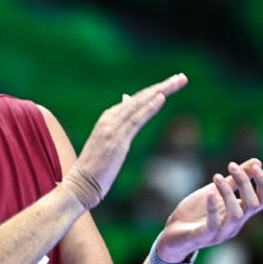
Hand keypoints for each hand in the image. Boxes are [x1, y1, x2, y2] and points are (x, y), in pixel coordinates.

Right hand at [65, 74, 187, 207]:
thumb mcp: (106, 144)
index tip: (171, 84)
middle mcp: (109, 119)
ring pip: (140, 104)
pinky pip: (136, 119)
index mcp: (108, 120)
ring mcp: (112, 128)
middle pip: (140, 98)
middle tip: (182, 78)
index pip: (135, 101)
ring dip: (161, 91)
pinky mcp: (117, 140)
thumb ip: (117, 125)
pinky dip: (149, 107)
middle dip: (163, 86)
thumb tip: (125, 102)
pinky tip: (161, 97)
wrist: (80, 185)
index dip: (153, 91)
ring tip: (179, 81)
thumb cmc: (94, 169)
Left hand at [157, 159, 262, 262]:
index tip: (255, 166)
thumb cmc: (196, 213)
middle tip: (231, 166)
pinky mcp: (205, 237)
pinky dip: (213, 208)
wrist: (173, 235)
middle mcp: (235, 225)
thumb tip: (257, 162)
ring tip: (216, 177)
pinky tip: (210, 194)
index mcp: (240, 214)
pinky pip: (214, 224)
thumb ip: (234, 180)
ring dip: (228, 193)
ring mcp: (221, 233)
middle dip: (244, 183)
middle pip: (252, 204)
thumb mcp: (215, 191)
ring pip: (236, 214)